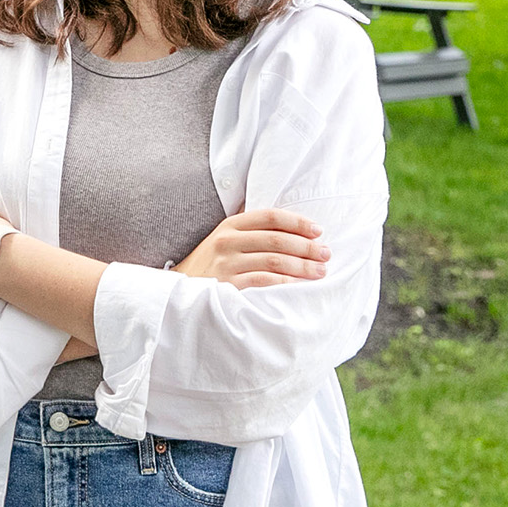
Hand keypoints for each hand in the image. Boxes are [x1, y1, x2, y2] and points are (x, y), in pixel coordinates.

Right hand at [174, 208, 329, 288]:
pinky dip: (286, 283)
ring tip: (320, 271)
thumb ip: (250, 228)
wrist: (182, 290)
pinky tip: (300, 285)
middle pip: (276, 239)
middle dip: (307, 247)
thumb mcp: (225, 239)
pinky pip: (265, 282)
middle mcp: (227, 241)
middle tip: (326, 254)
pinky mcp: (228, 285)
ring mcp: (227, 263)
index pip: (270, 216)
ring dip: (302, 266)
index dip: (297, 222)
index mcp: (230, 225)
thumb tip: (291, 224)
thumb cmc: (212, 263)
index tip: (318, 231)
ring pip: (274, 261)